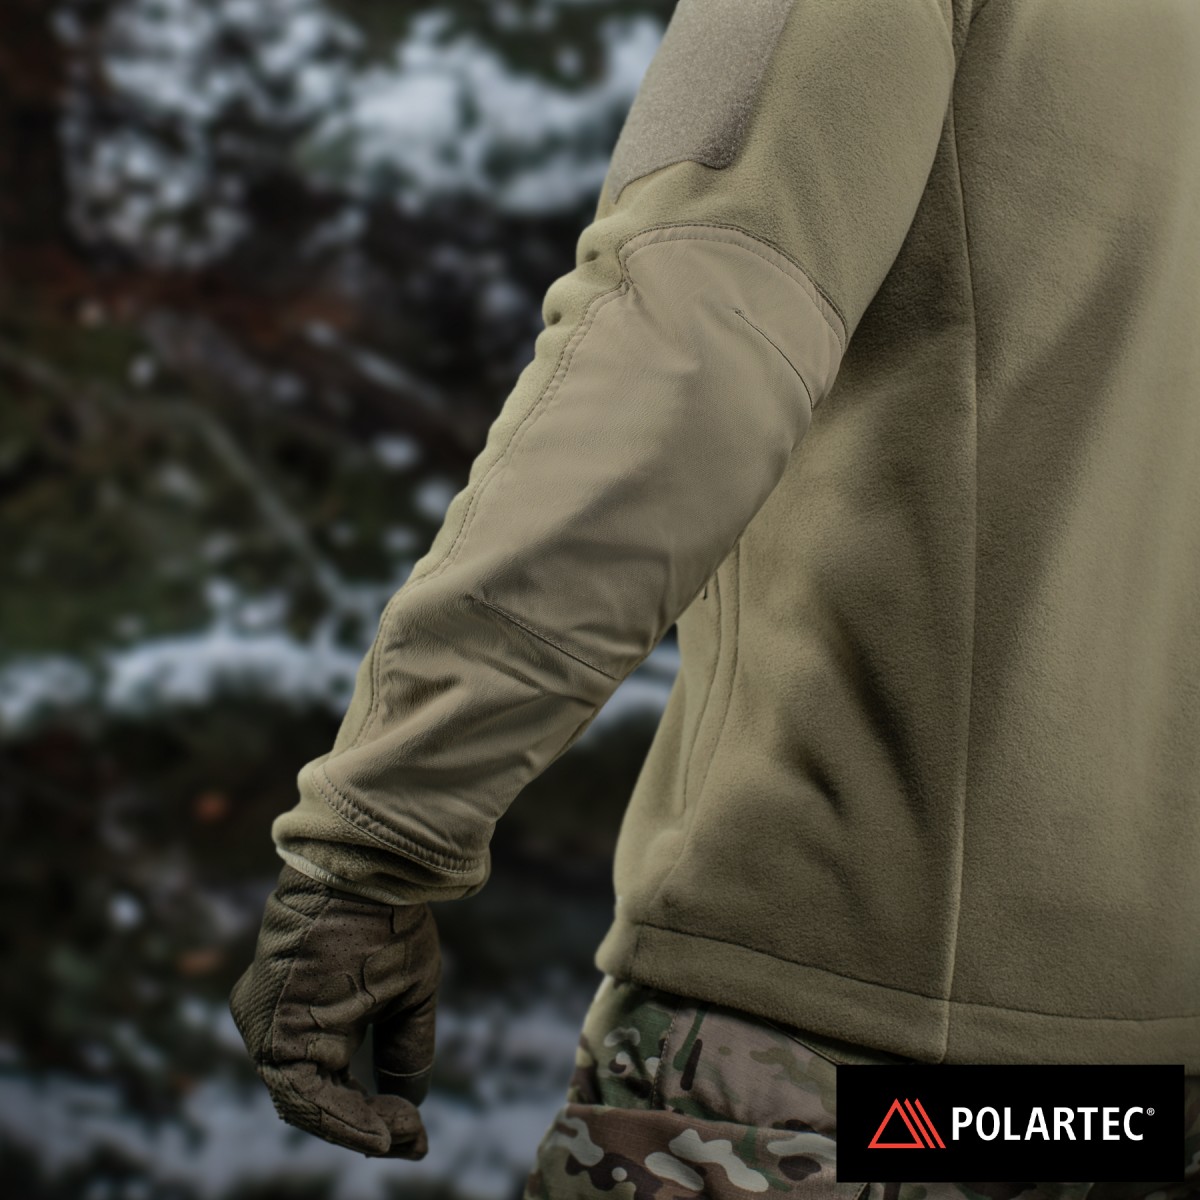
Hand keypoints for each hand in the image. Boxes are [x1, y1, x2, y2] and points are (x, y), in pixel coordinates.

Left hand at [229, 863, 440, 1157]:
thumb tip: (409, 1104)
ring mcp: (267, 1028)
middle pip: (316, 1101)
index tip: (415, 1134)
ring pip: (307, 1104)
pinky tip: (379, 1130)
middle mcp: (277, 1026)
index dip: (371, 1116)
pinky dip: (340, 1118)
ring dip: (356, 1127)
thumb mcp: (406, 994)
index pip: (331, 1085)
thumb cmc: (388, 922)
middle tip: (411, 1140)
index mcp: (307, 1015)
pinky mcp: (269, 1029)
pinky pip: (301, 1093)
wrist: (368, 875)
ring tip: (400, 1136)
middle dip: (365, 1127)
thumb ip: (403, 1049)